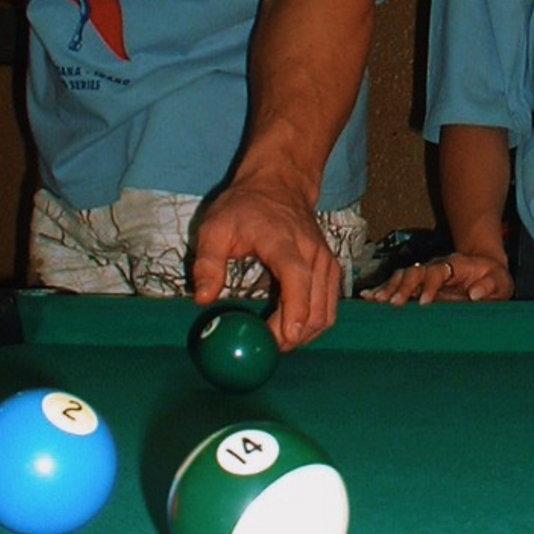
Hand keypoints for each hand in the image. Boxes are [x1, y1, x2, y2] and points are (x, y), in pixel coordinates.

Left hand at [190, 182, 340, 349]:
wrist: (279, 184)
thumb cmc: (244, 207)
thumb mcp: (215, 227)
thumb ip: (207, 263)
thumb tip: (203, 299)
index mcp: (283, 240)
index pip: (297, 276)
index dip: (295, 309)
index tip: (285, 338)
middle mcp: (312, 251)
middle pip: (316, 302)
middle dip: (295, 334)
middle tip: (267, 350)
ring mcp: (326, 260)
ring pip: (327, 309)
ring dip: (306, 334)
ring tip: (277, 343)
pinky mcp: (330, 268)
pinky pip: (330, 305)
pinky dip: (314, 324)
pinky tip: (293, 331)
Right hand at [362, 250, 512, 305]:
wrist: (485, 268)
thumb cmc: (493, 277)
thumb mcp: (501, 281)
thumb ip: (490, 286)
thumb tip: (474, 294)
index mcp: (455, 266)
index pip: (438, 271)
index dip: (431, 285)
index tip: (426, 301)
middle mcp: (435, 268)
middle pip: (414, 272)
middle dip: (403, 287)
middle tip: (394, 304)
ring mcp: (425, 276)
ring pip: (402, 277)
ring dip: (389, 289)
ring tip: (374, 301)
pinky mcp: (418, 286)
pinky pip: (397, 285)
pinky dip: (382, 291)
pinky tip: (367, 298)